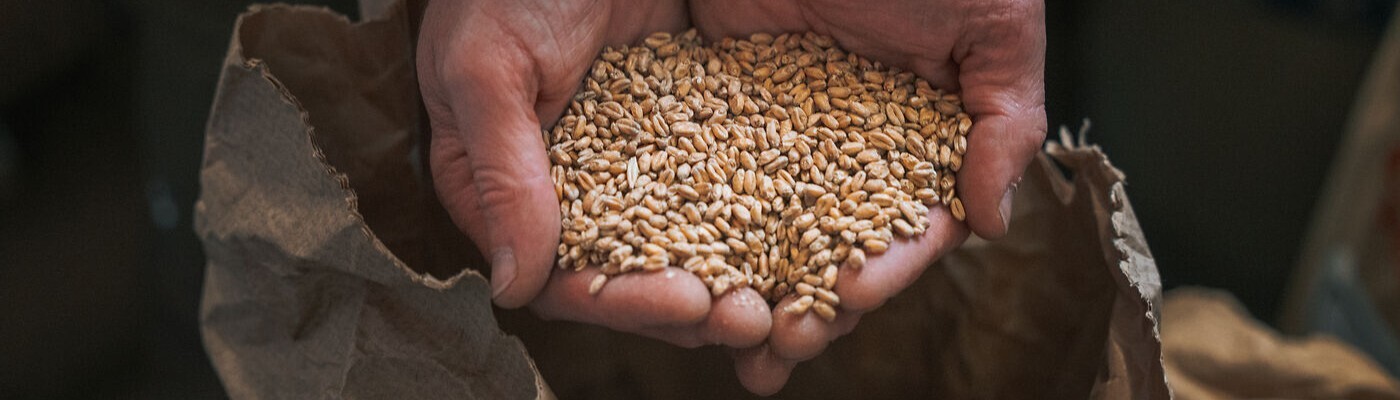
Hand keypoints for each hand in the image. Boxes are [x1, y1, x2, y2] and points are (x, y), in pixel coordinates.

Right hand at [416, 0, 769, 348]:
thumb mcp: (488, 67)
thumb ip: (503, 174)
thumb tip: (514, 286)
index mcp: (503, 192)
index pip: (561, 278)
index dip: (622, 302)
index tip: (685, 303)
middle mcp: (565, 195)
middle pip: (630, 279)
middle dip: (689, 305)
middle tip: (752, 317)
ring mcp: (627, 169)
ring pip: (681, 247)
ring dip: (731, 276)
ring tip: (786, 298)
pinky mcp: (680, 137)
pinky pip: (717, 191)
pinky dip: (755, 220)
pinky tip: (801, 236)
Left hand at [689, 0, 1047, 393]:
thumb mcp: (995, 22)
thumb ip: (1006, 120)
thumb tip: (993, 220)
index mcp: (924, 143)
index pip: (911, 227)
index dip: (887, 266)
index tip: (852, 292)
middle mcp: (854, 152)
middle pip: (831, 249)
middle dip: (809, 306)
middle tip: (779, 348)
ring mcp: (788, 135)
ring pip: (767, 232)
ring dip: (750, 291)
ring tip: (726, 334)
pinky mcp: (727, 108)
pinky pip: (705, 178)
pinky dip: (691, 231)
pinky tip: (672, 272)